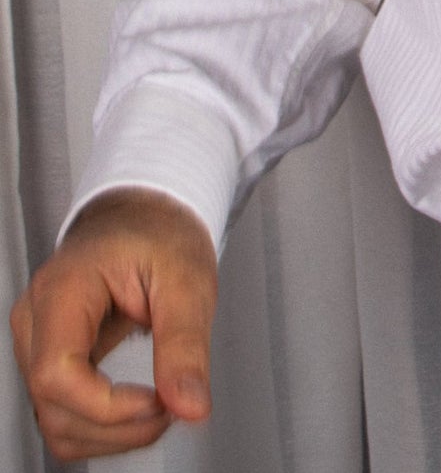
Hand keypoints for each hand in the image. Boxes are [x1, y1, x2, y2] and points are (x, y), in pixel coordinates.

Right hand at [10, 187, 217, 462]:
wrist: (147, 217)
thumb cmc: (161, 234)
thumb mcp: (188, 279)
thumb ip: (186, 345)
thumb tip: (191, 405)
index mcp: (63, 288)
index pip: (56, 373)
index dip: (105, 406)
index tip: (158, 404)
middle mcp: (36, 318)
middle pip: (52, 406)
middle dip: (117, 426)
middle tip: (173, 406)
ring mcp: (38, 342)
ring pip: (54, 421)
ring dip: (110, 435)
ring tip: (162, 406)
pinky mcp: (51, 360)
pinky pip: (63, 414)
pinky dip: (102, 427)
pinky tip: (140, 409)